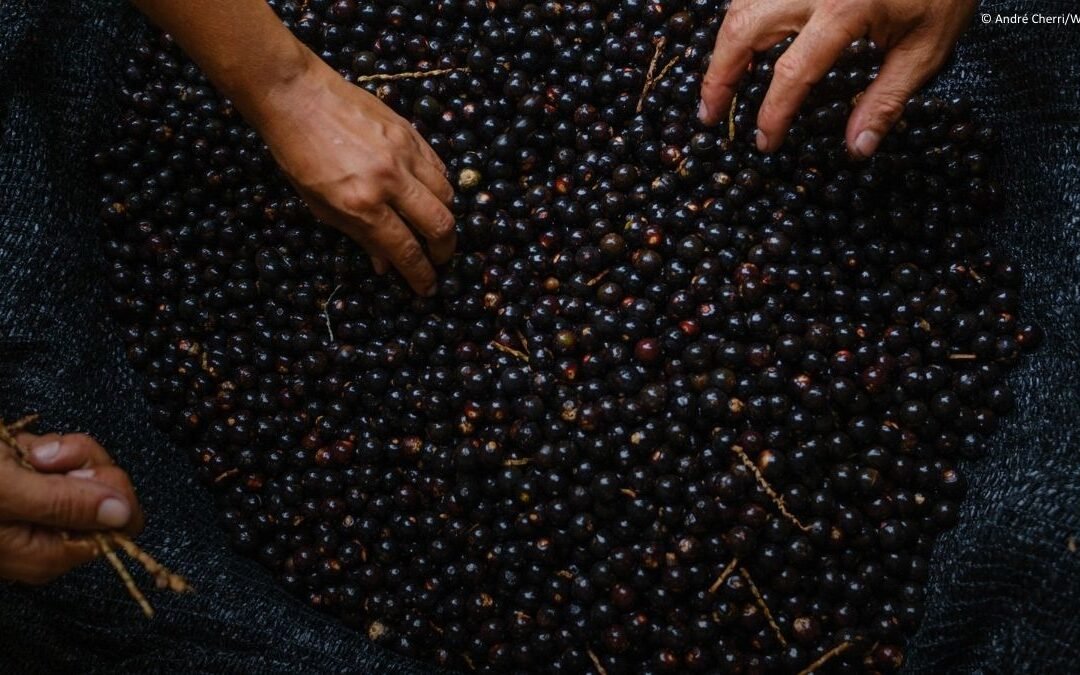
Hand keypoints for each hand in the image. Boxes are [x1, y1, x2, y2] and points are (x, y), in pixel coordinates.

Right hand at [0, 432, 142, 584]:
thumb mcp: (5, 493)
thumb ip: (64, 504)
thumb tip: (122, 514)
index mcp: (49, 553)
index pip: (122, 524)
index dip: (106, 489)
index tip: (69, 472)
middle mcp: (51, 539)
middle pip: (108, 491)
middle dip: (79, 461)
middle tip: (37, 458)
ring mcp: (43, 515)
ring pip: (88, 469)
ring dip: (57, 451)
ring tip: (19, 455)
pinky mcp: (33, 492)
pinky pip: (63, 462)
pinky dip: (43, 448)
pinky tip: (15, 452)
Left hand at [252, 55, 455, 296]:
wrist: (295, 96)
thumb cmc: (298, 155)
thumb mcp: (319, 206)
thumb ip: (358, 235)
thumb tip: (385, 264)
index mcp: (361, 204)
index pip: (405, 250)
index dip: (421, 275)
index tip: (427, 288)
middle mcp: (389, 181)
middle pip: (439, 225)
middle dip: (445, 250)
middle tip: (440, 259)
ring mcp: (404, 154)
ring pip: (447, 195)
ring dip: (445, 217)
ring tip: (434, 226)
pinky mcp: (410, 131)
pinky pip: (439, 166)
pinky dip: (441, 185)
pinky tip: (430, 193)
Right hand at [698, 0, 976, 157]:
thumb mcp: (926, 49)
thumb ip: (886, 99)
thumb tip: (857, 147)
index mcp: (843, 9)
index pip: (790, 73)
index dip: (772, 114)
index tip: (765, 142)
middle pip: (743, 31)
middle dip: (718, 77)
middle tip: (710, 114)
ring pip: (740, 5)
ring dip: (724, 45)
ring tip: (721, 81)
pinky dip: (741, 16)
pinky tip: (742, 39)